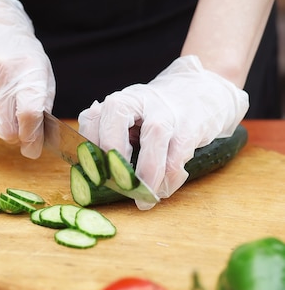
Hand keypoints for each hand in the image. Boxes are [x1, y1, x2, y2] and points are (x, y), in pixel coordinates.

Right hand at [0, 0, 55, 158]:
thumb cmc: (17, 49)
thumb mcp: (39, 68)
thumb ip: (41, 101)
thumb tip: (37, 137)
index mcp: (27, 72)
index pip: (29, 116)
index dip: (32, 138)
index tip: (33, 148)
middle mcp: (2, 78)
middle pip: (7, 130)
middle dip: (14, 136)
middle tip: (17, 130)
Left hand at [78, 55, 248, 208]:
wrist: (201, 90)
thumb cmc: (154, 112)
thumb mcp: (127, 116)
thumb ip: (105, 133)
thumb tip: (88, 164)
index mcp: (118, 102)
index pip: (92, 122)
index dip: (89, 151)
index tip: (91, 176)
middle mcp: (139, 102)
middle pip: (116, 124)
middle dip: (113, 159)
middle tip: (114, 185)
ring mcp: (166, 113)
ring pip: (153, 140)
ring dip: (146, 175)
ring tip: (142, 199)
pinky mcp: (191, 127)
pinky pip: (178, 156)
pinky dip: (169, 179)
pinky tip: (162, 190)